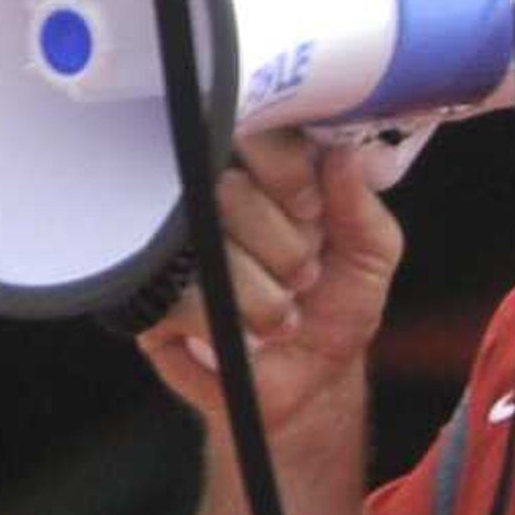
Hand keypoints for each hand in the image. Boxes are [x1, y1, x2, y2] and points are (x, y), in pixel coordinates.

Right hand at [138, 129, 404, 440]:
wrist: (303, 384)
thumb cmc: (333, 308)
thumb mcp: (369, 255)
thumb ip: (362, 207)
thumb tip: (344, 156)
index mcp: (261, 168)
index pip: (254, 130)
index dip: (285, 171)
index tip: (311, 211)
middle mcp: (207, 191)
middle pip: (228, 186)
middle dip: (282, 245)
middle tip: (302, 275)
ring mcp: (169, 239)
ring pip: (205, 240)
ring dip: (261, 293)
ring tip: (281, 312)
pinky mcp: (145, 289)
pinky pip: (180, 295)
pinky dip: (221, 322)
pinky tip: (238, 333)